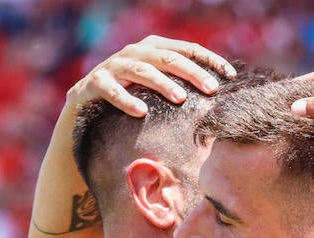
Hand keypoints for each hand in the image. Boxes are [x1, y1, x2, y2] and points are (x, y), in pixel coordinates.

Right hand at [67, 35, 235, 116]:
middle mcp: (134, 52)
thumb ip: (179, 89)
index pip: (187, 49)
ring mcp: (112, 66)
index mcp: (153, 49)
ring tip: (180, 99)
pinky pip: (111, 90)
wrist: (83, 113)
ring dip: (162, 83)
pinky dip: (126, 100)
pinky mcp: (93, 84)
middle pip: (168, 57)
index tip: (230, 76)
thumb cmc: (129, 103)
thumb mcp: (155, 93)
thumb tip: (217, 100)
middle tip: (210, 89)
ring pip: (142, 70)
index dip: (209, 60)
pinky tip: (141, 112)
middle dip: (192, 72)